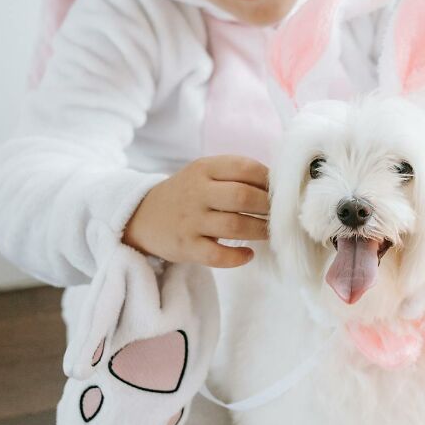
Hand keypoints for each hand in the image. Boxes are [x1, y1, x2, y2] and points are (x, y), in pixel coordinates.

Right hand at [123, 155, 269, 267]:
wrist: (144, 216)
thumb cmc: (187, 194)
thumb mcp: (204, 173)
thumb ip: (236, 175)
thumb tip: (279, 185)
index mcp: (204, 169)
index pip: (244, 167)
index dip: (268, 179)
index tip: (279, 190)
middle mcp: (196, 192)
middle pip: (242, 196)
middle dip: (268, 206)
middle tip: (279, 214)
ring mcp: (190, 221)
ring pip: (234, 226)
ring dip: (259, 231)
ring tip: (269, 232)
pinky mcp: (187, 247)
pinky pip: (217, 256)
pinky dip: (237, 257)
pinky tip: (248, 254)